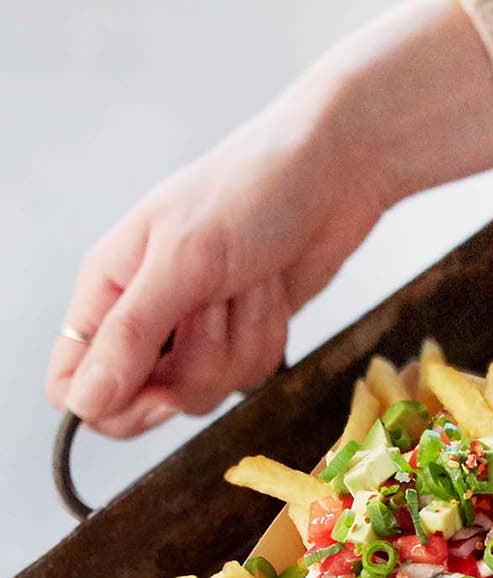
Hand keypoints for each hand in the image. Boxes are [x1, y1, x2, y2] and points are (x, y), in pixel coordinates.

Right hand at [48, 0, 492, 438]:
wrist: (334, 172)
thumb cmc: (250, 191)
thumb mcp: (183, 261)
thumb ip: (131, 334)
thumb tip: (85, 401)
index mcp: (107, 288)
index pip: (73, 384)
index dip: (110, 405)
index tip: (159, 393)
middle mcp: (145, 314)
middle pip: (147, 398)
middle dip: (196, 365)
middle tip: (216, 309)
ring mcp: (195, 330)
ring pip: (206, 391)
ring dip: (241, 340)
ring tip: (247, 282)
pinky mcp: (241, 336)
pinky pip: (248, 377)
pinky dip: (267, 337)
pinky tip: (271, 291)